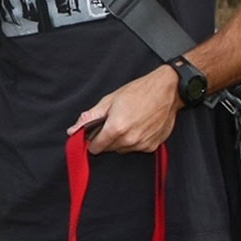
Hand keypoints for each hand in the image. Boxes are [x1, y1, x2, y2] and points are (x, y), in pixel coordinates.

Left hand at [67, 64, 181, 153]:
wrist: (167, 91)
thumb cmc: (139, 92)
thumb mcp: (109, 100)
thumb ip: (90, 118)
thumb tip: (73, 130)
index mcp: (116, 128)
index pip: (95, 148)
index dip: (91, 140)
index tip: (93, 133)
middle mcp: (129, 140)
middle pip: (108, 149)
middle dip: (106, 138)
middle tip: (112, 122)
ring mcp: (142, 144)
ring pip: (122, 149)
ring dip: (120, 140)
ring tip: (127, 122)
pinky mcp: (153, 146)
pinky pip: (136, 148)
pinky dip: (134, 140)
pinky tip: (138, 126)